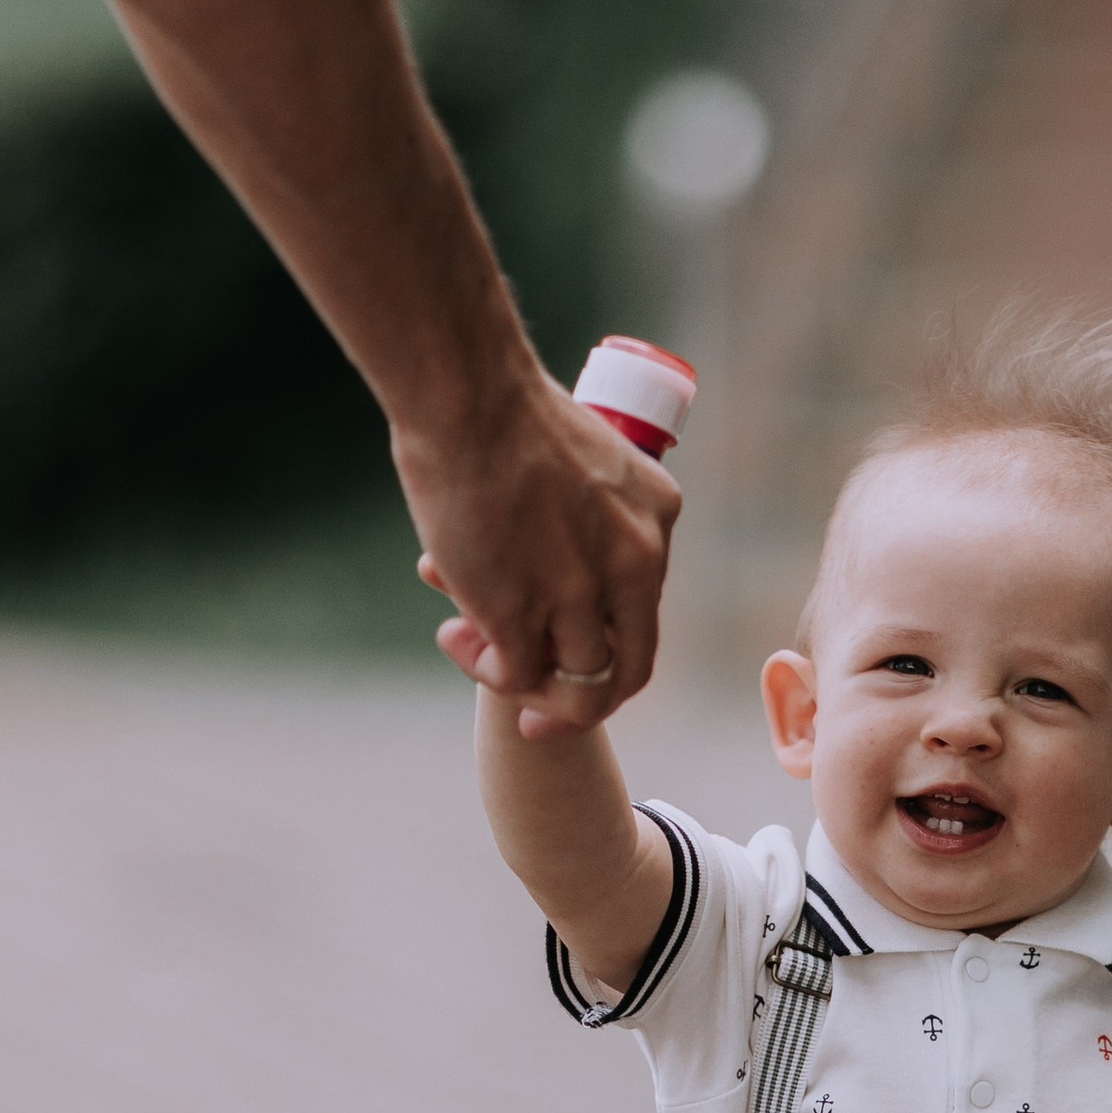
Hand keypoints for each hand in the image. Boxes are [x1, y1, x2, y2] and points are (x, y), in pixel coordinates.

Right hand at [402, 365, 678, 737]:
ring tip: (465, 642)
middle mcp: (633, 563)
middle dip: (581, 704)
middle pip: (627, 669)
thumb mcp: (588, 462)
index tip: (567, 656)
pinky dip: (486, 670)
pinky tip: (456, 635)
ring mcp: (579, 593)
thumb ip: (587, 515)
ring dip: (517, 679)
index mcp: (655, 519)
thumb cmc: (504, 410)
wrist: (468, 396)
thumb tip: (549, 556)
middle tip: (535, 716)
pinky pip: (516, 675)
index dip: (607, 647)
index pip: (643, 612)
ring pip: (573, 683)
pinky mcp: (521, 613)